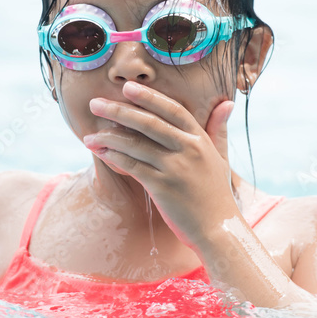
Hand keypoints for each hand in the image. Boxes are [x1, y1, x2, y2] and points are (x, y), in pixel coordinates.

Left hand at [82, 80, 238, 250]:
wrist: (219, 230)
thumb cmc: (217, 195)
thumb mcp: (221, 157)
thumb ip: (218, 129)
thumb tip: (227, 103)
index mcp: (200, 139)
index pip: (172, 109)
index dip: (149, 97)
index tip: (126, 87)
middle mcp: (189, 149)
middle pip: (149, 122)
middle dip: (118, 110)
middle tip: (95, 103)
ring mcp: (175, 168)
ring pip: (136, 144)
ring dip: (109, 137)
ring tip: (89, 135)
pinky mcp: (162, 187)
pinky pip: (132, 166)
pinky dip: (115, 157)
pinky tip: (101, 153)